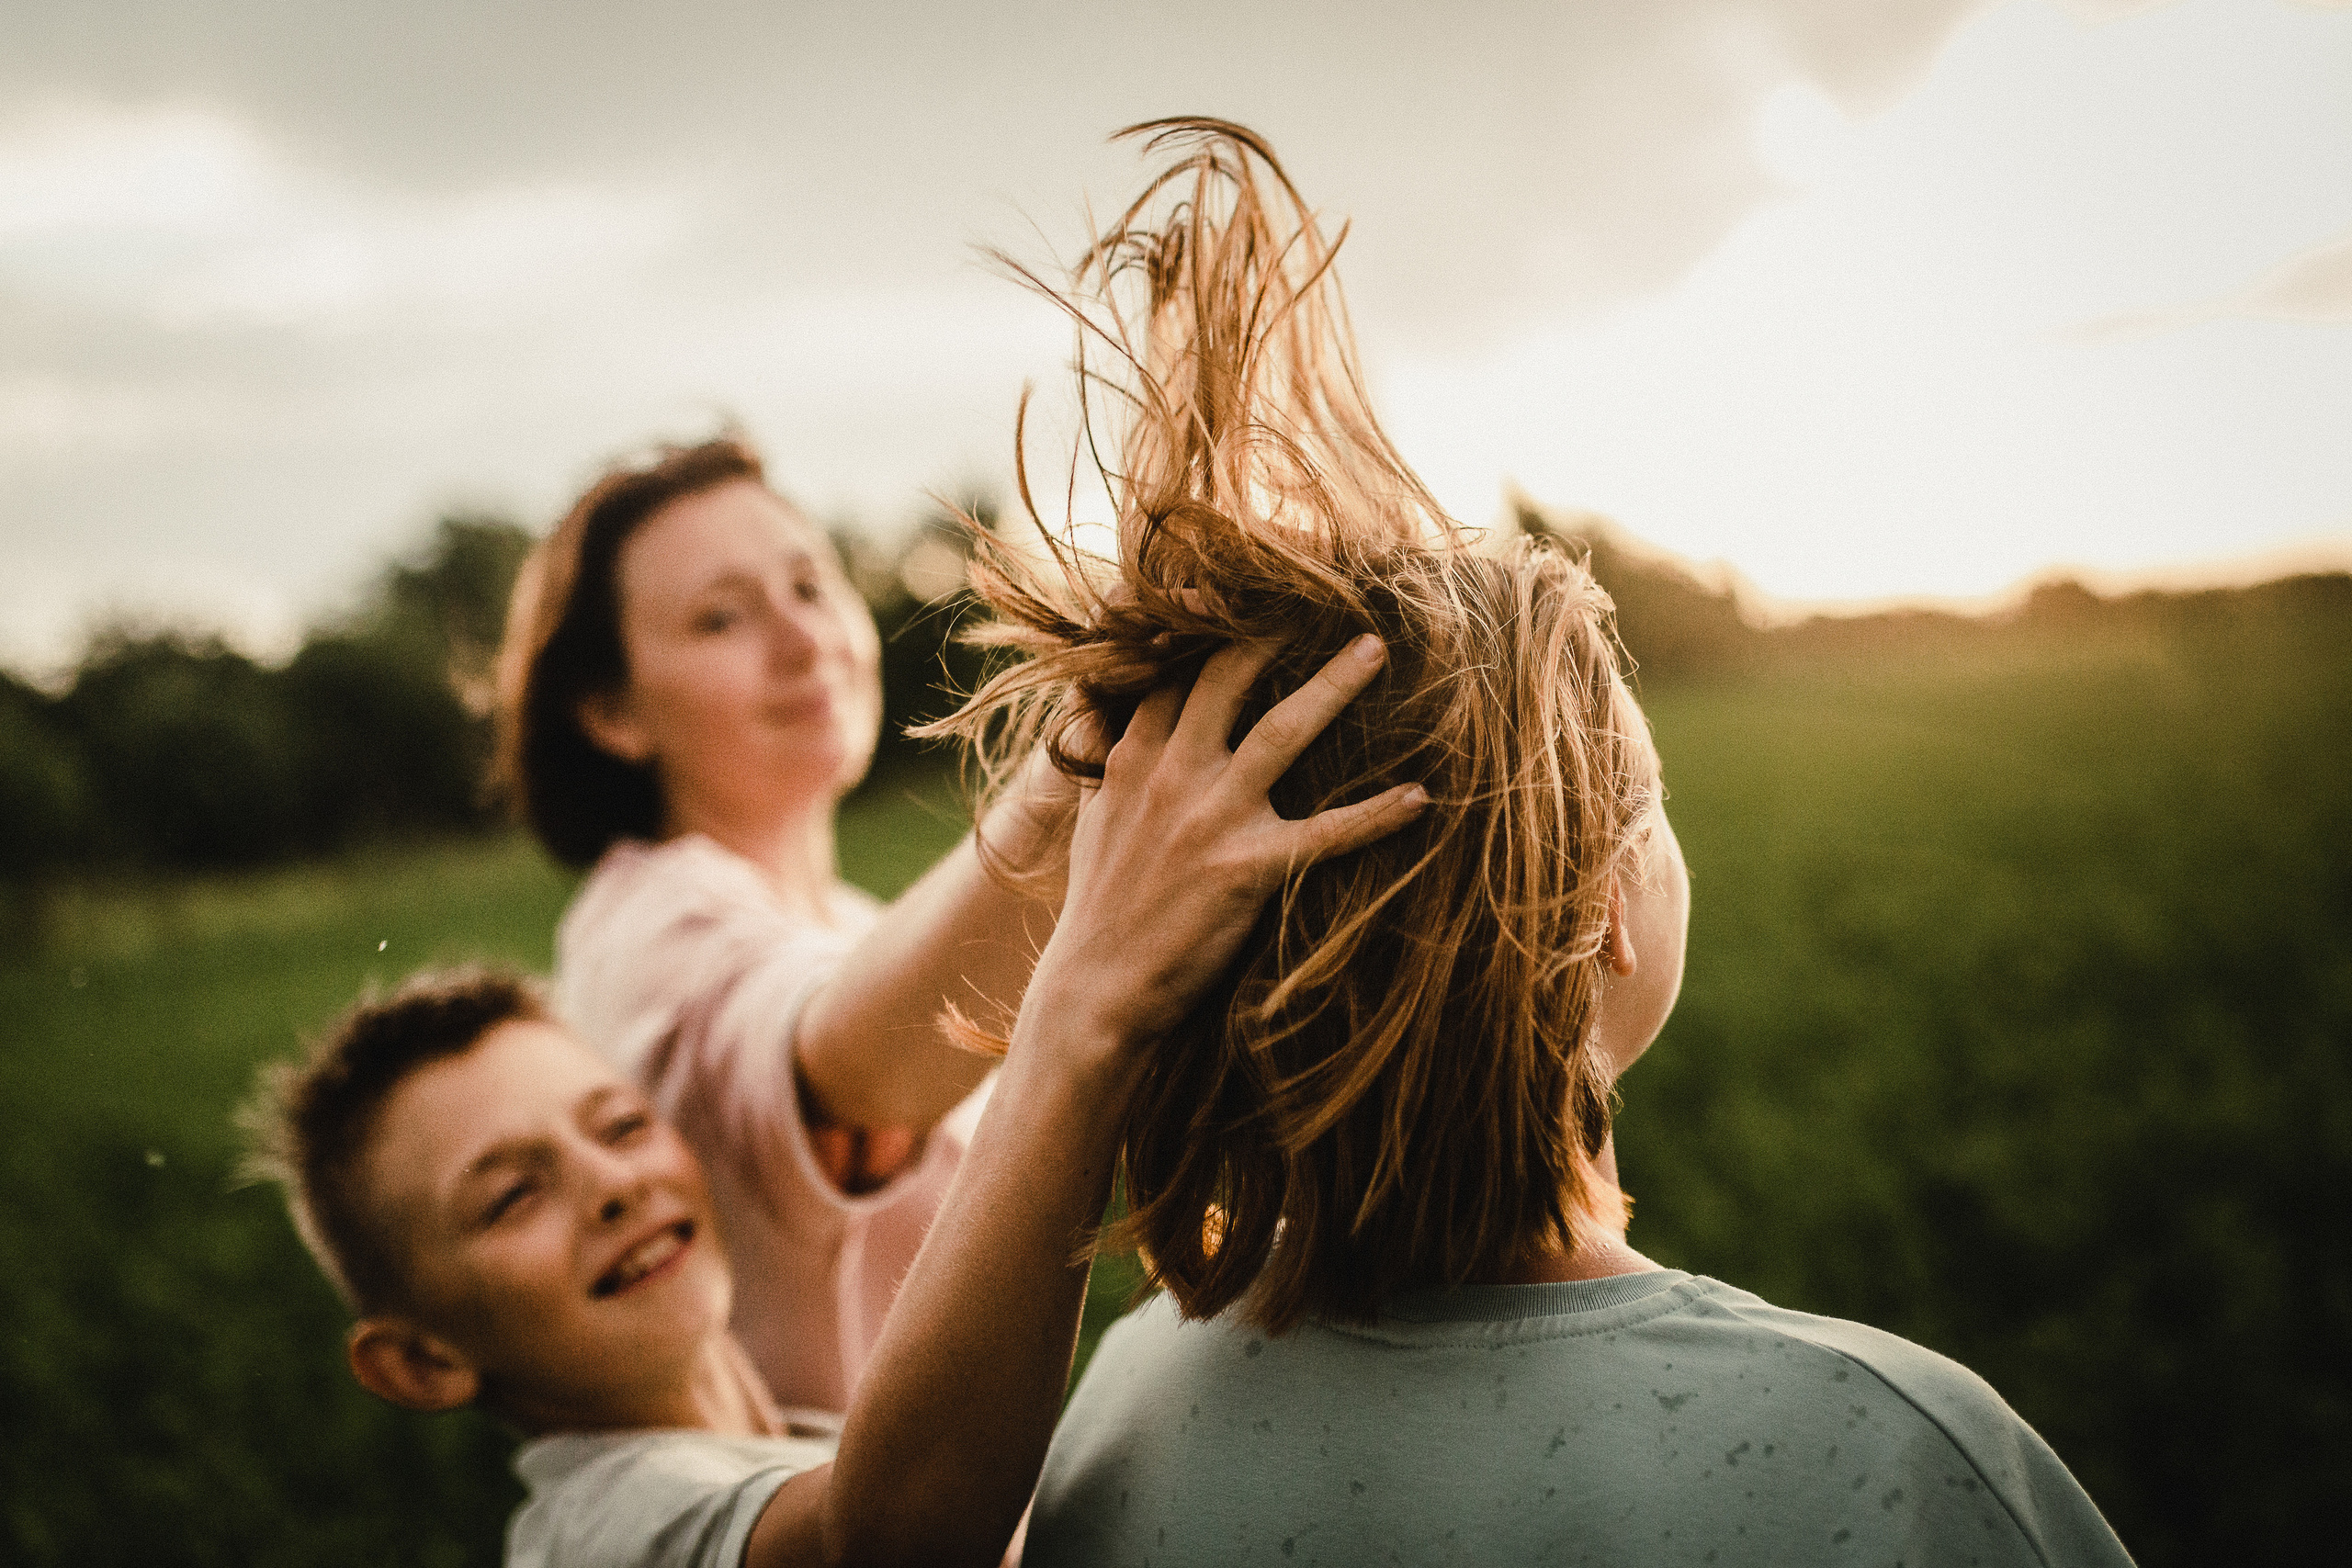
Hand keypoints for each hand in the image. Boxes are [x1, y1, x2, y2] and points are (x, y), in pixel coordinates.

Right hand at [1023, 634, 1425, 1061]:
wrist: (1096, 990)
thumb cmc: (1099, 911)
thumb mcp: (1095, 824)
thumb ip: (1112, 768)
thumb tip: (1113, 726)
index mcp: (1133, 759)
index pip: (1171, 671)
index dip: (1204, 626)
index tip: (1238, 593)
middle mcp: (1172, 774)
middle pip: (1226, 677)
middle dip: (1272, 632)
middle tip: (1318, 598)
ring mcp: (1211, 817)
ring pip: (1284, 730)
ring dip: (1335, 685)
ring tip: (1374, 649)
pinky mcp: (1248, 868)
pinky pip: (1329, 831)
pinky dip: (1378, 813)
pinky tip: (1420, 797)